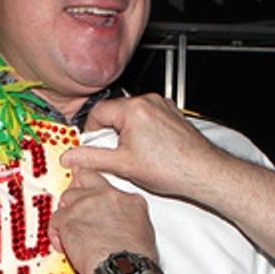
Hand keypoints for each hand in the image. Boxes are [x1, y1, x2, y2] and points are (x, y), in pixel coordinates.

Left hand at [50, 165, 158, 273]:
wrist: (123, 270)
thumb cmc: (136, 261)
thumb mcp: (144, 234)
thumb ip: (127, 221)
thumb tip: (121, 228)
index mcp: (129, 201)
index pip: (108, 187)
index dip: (97, 196)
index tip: (93, 203)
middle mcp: (108, 196)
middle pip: (84, 179)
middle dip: (78, 189)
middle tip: (76, 207)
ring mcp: (86, 204)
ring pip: (66, 198)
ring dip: (66, 214)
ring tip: (70, 233)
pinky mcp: (68, 217)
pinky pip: (55, 219)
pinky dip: (57, 233)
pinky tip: (64, 246)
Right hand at [70, 94, 226, 200]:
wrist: (203, 172)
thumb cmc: (171, 168)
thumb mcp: (123, 165)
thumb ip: (92, 159)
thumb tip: (71, 157)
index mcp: (133, 108)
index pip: (97, 112)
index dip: (91, 132)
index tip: (92, 147)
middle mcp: (149, 101)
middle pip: (115, 113)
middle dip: (111, 134)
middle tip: (116, 156)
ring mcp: (163, 106)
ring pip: (132, 116)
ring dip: (128, 134)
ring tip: (137, 156)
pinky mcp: (173, 114)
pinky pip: (149, 119)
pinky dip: (144, 133)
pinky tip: (151, 152)